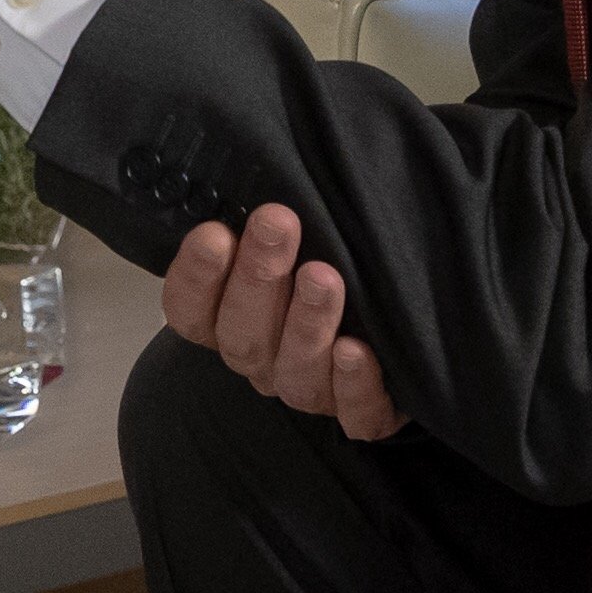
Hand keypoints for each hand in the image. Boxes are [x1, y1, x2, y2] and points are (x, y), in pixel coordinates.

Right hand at [163, 203, 404, 440]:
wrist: (402, 325)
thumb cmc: (333, 260)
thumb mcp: (302, 233)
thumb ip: (271, 218)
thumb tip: (267, 176)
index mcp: (229, 319)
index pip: (189, 310)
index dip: (195, 277)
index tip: (214, 232)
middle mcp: (263, 358)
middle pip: (242, 335)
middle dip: (258, 278)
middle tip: (277, 224)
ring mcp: (310, 389)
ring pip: (294, 373)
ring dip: (306, 325)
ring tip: (324, 277)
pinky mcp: (366, 414)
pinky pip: (355, 416)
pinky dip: (354, 386)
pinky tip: (357, 351)